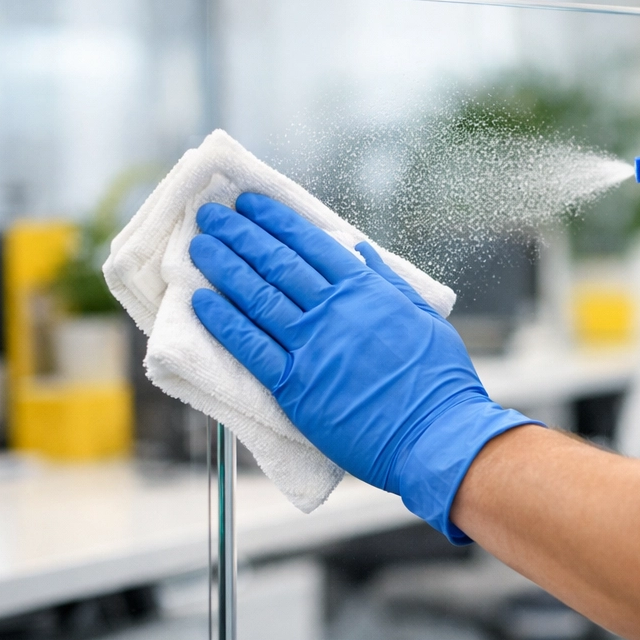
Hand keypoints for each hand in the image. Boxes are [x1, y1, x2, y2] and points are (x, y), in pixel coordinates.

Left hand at [188, 193, 536, 541]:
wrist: (435, 435)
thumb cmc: (438, 381)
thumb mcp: (423, 317)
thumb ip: (386, 281)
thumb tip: (357, 249)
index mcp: (366, 290)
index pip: (310, 244)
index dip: (274, 221)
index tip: (248, 204)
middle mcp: (335, 311)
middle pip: (276, 264)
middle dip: (240, 235)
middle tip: (211, 216)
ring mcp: (313, 347)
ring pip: (258, 298)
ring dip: (224, 269)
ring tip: (200, 248)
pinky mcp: (297, 387)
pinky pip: (251, 347)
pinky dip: (224, 322)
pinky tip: (202, 302)